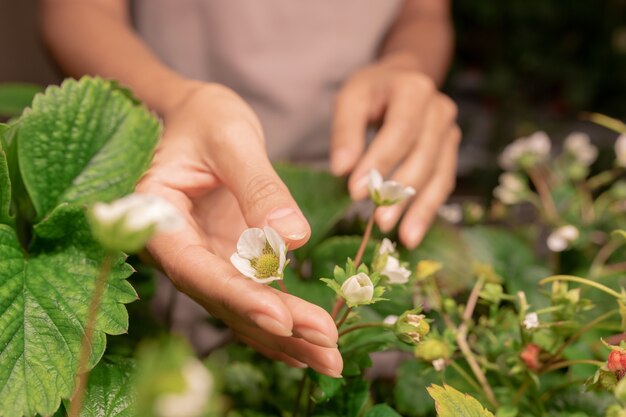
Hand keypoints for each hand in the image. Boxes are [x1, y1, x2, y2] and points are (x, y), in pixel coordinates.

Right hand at [137, 82, 342, 376]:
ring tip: (330, 361)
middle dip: (276, 328)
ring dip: (285, 337)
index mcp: (158, 219)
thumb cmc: (205, 118)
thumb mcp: (232, 138)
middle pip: (224, 299)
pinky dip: (280, 321)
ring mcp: (204, 258)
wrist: (199, 118)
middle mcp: (177, 250)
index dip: (240, 298)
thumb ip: (259, 186)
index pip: (198, 269)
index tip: (282, 320)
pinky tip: (309, 345)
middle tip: (328, 352)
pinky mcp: (227, 260)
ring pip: (240, 307)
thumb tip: (294, 239)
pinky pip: (252, 297)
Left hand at [330, 56, 460, 247]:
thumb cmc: (372, 92)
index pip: (400, 130)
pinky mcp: (449, 153)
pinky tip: (412, 234)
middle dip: (399, 192)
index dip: (379, 162)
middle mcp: (440, 109)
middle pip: (422, 156)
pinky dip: (428, 212)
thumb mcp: (351, 99)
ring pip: (437, 175)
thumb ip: (345, 131)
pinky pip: (442, 185)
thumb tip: (342, 170)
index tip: (355, 192)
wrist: (402, 81)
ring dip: (418, 208)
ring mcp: (449, 132)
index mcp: (414, 89)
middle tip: (378, 221)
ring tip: (402, 237)